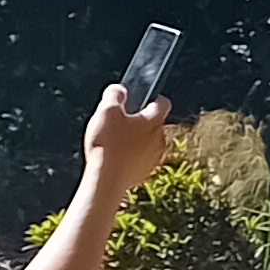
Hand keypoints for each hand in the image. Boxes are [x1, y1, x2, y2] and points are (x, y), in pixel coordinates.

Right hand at [85, 82, 172, 200]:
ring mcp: (154, 157)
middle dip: (139, 122)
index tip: (142, 100)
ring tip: (115, 143)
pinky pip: (141, 159)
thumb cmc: (108, 144)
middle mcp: (160, 139)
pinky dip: (132, 156)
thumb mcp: (106, 110)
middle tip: (119, 124)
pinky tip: (116, 158)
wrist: (106, 179)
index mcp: (154, 121)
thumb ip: (115, 94)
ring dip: (136, 140)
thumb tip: (119, 90)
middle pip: (153, 124)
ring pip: (148, 142)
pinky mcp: (146, 172)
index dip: (152, 99)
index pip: (163, 103)